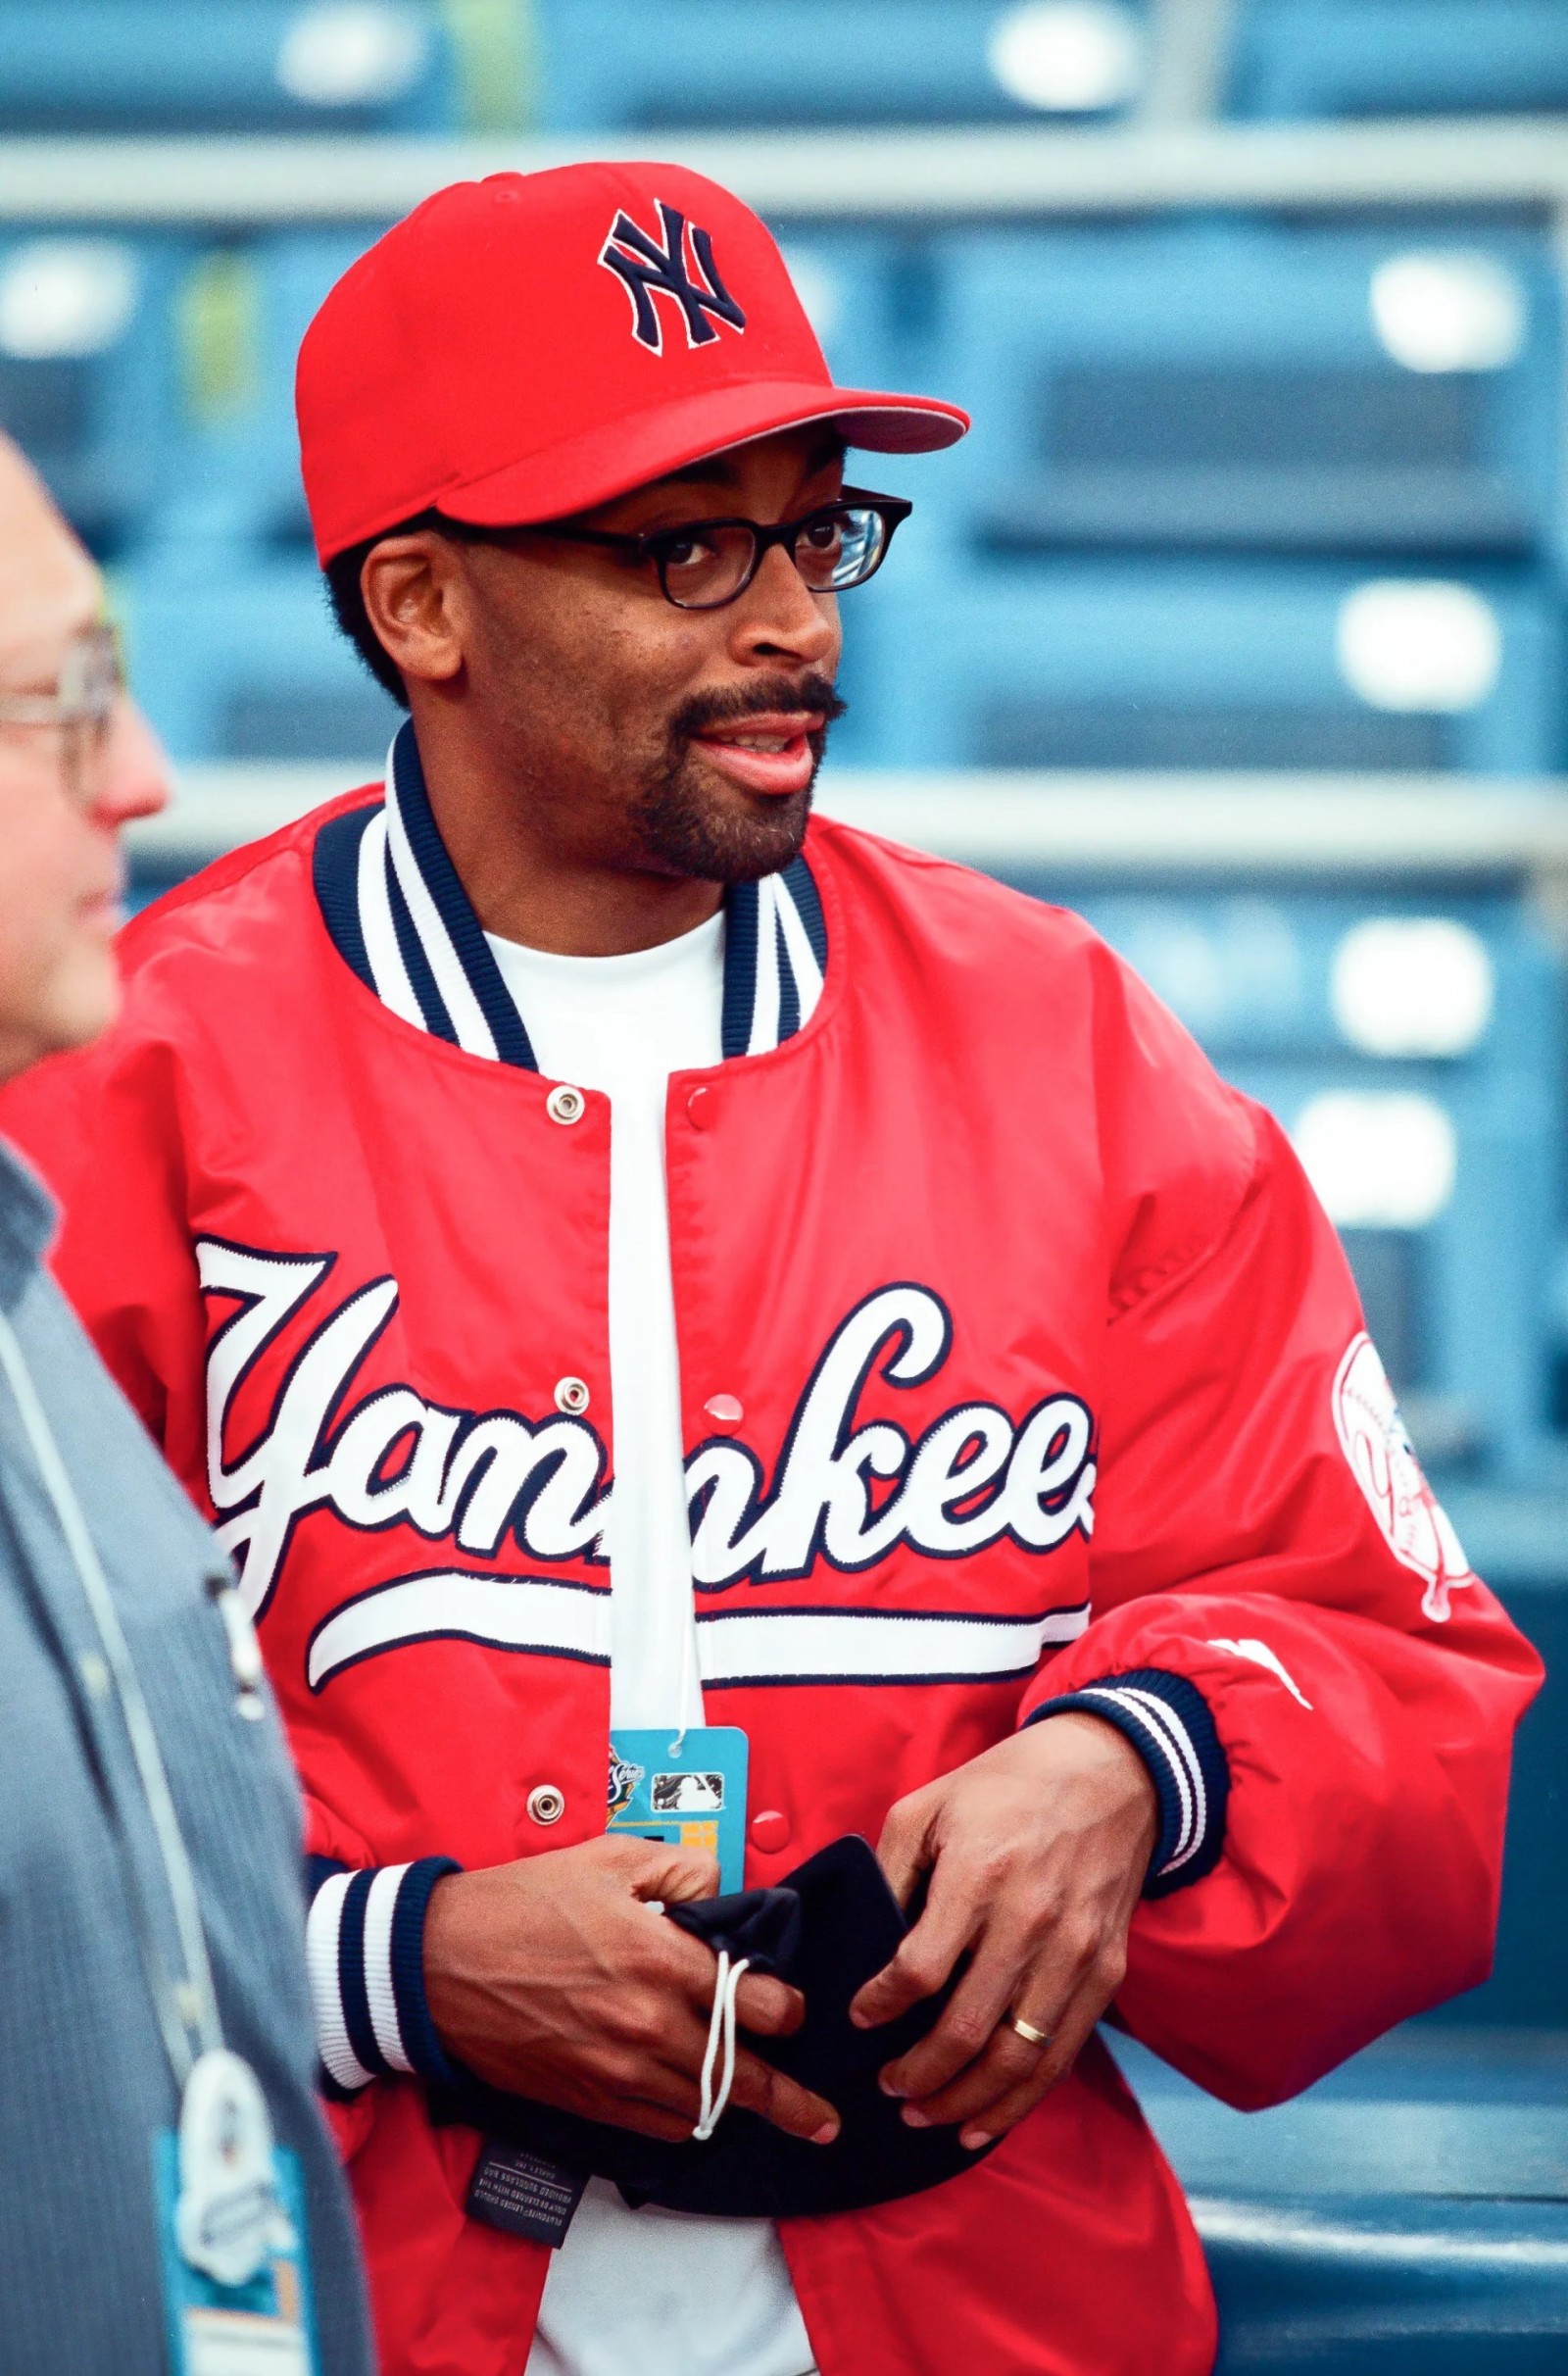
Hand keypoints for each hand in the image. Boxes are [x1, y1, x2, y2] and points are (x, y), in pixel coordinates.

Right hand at [423, 1833, 839, 2147]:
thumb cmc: (522, 1904)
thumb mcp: (610, 1858)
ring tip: (779, 2119)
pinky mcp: (586, 2098)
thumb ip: (681, 1870)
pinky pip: (656, 2126)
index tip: (790, 2011)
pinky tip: (700, 2109)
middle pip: (739, 2074)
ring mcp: (615, 2070)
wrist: (438, 1962)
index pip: (753, 2003)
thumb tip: (723, 1894)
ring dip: (743, 2112)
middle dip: (790, 2097)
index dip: (785, 2010)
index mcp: (657, 1959)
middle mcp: (644, 2023)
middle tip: (821, 2116)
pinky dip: (686, 2120)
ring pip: (703, 2106)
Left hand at [848, 1713, 1157, 2150]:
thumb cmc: (1006, 1787)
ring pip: (1017, 2058)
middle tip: (887, 2088)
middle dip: (918, 2073)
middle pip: (967, 2029)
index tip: (860, 2019)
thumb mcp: (928, 1805)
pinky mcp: (1106, 1971)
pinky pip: (1061, 2054)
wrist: (1110, 1773)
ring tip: (926, 2116)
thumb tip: (864, 1942)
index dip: (880, 2007)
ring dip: (966, 2100)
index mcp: (979, 1875)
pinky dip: (1021, 2099)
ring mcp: (1075, 1952)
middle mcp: (1031, 1921)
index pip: (919, 1971)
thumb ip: (890, 1872)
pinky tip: (985, 2119)